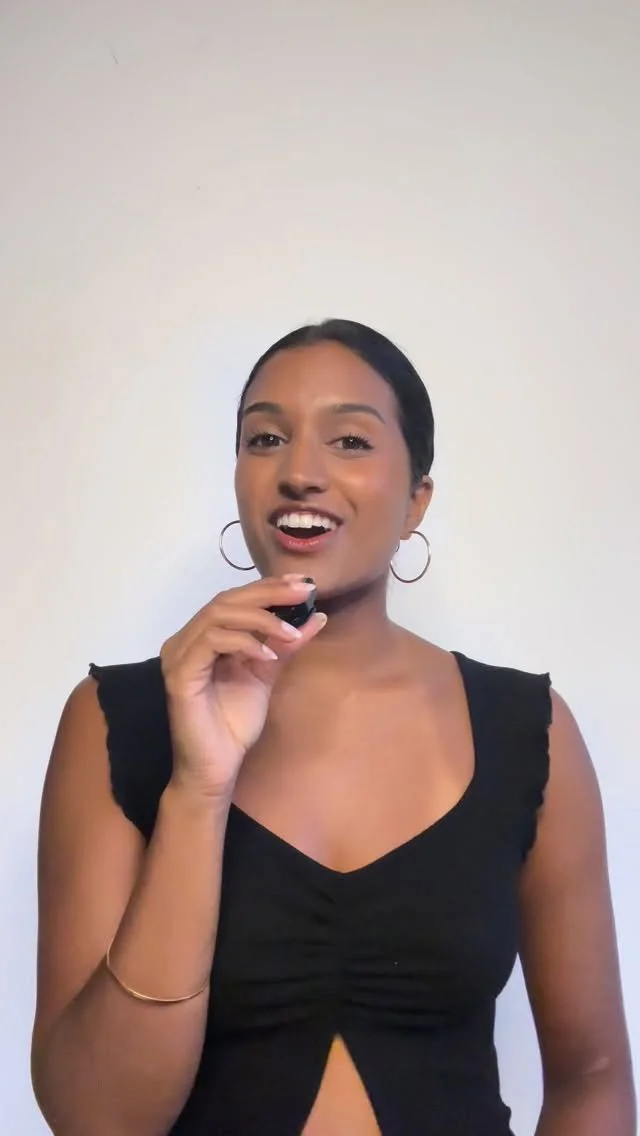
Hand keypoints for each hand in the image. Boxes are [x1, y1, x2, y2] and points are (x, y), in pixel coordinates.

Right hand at [160, 576, 324, 800]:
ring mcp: (179, 656)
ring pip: (218, 616)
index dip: (268, 588)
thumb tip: (315, 615)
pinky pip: (211, 643)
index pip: (235, 600)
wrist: (216, 768)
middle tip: (302, 591)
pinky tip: (268, 656)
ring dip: (260, 619)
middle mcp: (186, 640)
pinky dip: (243, 643)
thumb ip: (284, 645)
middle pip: (226, 600)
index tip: (303, 584)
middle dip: (268, 593)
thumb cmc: (234, 724)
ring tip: (291, 632)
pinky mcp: (179, 675)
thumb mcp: (266, 675)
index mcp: (204, 637)